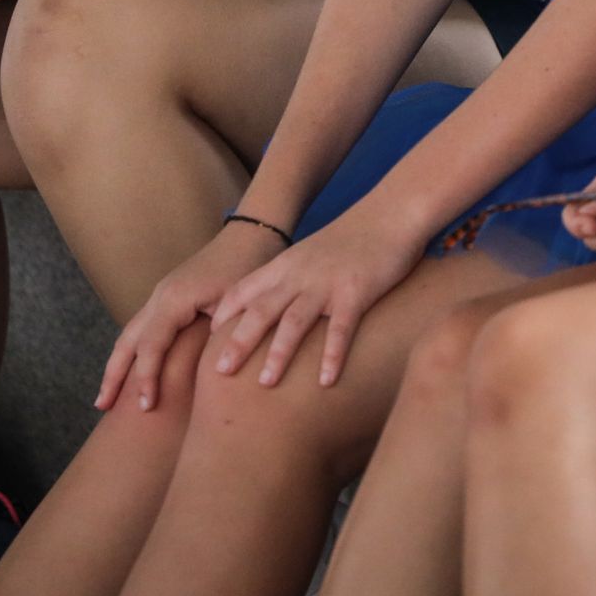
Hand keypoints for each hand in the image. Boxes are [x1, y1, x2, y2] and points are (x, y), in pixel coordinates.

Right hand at [97, 222, 289, 411]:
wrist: (248, 237)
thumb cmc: (246, 268)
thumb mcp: (237, 302)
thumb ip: (222, 333)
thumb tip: (212, 368)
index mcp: (173, 299)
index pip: (152, 346)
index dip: (147, 377)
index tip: (145, 407)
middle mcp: (159, 297)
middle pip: (127, 340)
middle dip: (113, 374)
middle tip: (102, 407)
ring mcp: (160, 297)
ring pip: (130, 334)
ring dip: (117, 365)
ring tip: (107, 399)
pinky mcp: (167, 300)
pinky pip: (142, 329)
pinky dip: (132, 353)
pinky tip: (132, 372)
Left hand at [205, 204, 422, 388]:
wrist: (391, 212)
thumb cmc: (354, 237)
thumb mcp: (312, 254)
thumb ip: (292, 277)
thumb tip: (276, 307)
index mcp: (285, 265)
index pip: (242, 291)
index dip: (222, 317)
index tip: (204, 345)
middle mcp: (299, 274)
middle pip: (260, 310)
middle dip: (237, 341)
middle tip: (218, 373)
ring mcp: (326, 283)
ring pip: (294, 321)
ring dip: (278, 353)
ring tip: (265, 383)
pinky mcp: (356, 291)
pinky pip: (341, 327)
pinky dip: (332, 354)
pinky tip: (327, 380)